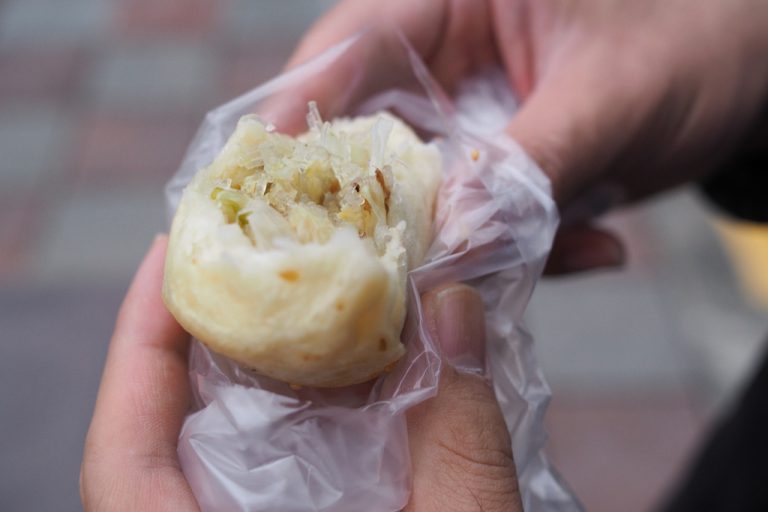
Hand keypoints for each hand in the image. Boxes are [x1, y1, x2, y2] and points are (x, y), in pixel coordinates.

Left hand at [81, 238, 520, 510]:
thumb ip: (458, 441)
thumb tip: (454, 309)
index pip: (128, 450)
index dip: (138, 341)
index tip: (167, 252)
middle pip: (186, 422)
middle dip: (221, 322)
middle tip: (260, 239)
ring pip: (247, 434)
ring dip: (280, 354)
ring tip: (314, 275)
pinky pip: (298, 457)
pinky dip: (324, 401)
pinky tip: (366, 358)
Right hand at [285, 0, 767, 272]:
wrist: (750, 68)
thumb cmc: (695, 36)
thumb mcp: (611, 95)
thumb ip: (526, 168)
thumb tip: (450, 241)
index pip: (345, 50)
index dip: (301, 123)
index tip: (275, 200)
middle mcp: (442, 58)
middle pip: (369, 138)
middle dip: (395, 213)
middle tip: (412, 276)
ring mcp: (467, 117)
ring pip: (427, 196)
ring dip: (479, 243)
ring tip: (568, 247)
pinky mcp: (495, 167)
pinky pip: (480, 221)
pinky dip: (526, 249)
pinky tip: (600, 246)